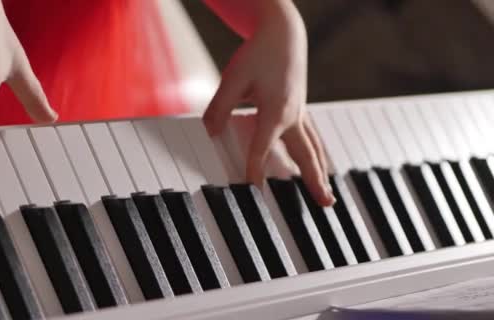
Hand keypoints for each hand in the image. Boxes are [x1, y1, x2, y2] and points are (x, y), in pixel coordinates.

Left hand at [203, 2, 334, 205]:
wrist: (283, 32)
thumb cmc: (259, 54)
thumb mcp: (233, 79)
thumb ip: (220, 107)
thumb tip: (210, 131)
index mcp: (276, 111)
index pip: (263, 148)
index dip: (255, 170)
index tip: (252, 189)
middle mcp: (294, 116)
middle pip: (307, 155)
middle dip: (315, 181)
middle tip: (326, 204)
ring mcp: (301, 112)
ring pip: (314, 148)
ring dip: (321, 171)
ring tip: (328, 193)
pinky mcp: (301, 108)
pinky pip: (313, 137)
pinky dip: (318, 154)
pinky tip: (319, 163)